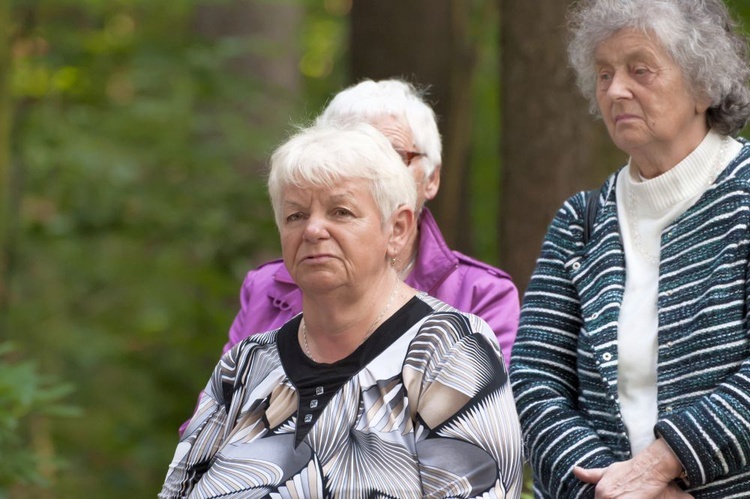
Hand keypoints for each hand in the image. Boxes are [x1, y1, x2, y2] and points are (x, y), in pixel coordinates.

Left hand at [572, 438, 690, 498]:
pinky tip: (630, 498)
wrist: (648, 468)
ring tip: (625, 496)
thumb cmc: (628, 470)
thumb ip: (590, 474)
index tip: (612, 497)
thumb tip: (575, 470)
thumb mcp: (607, 471)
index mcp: (601, 492)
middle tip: (620, 496)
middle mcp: (606, 498)